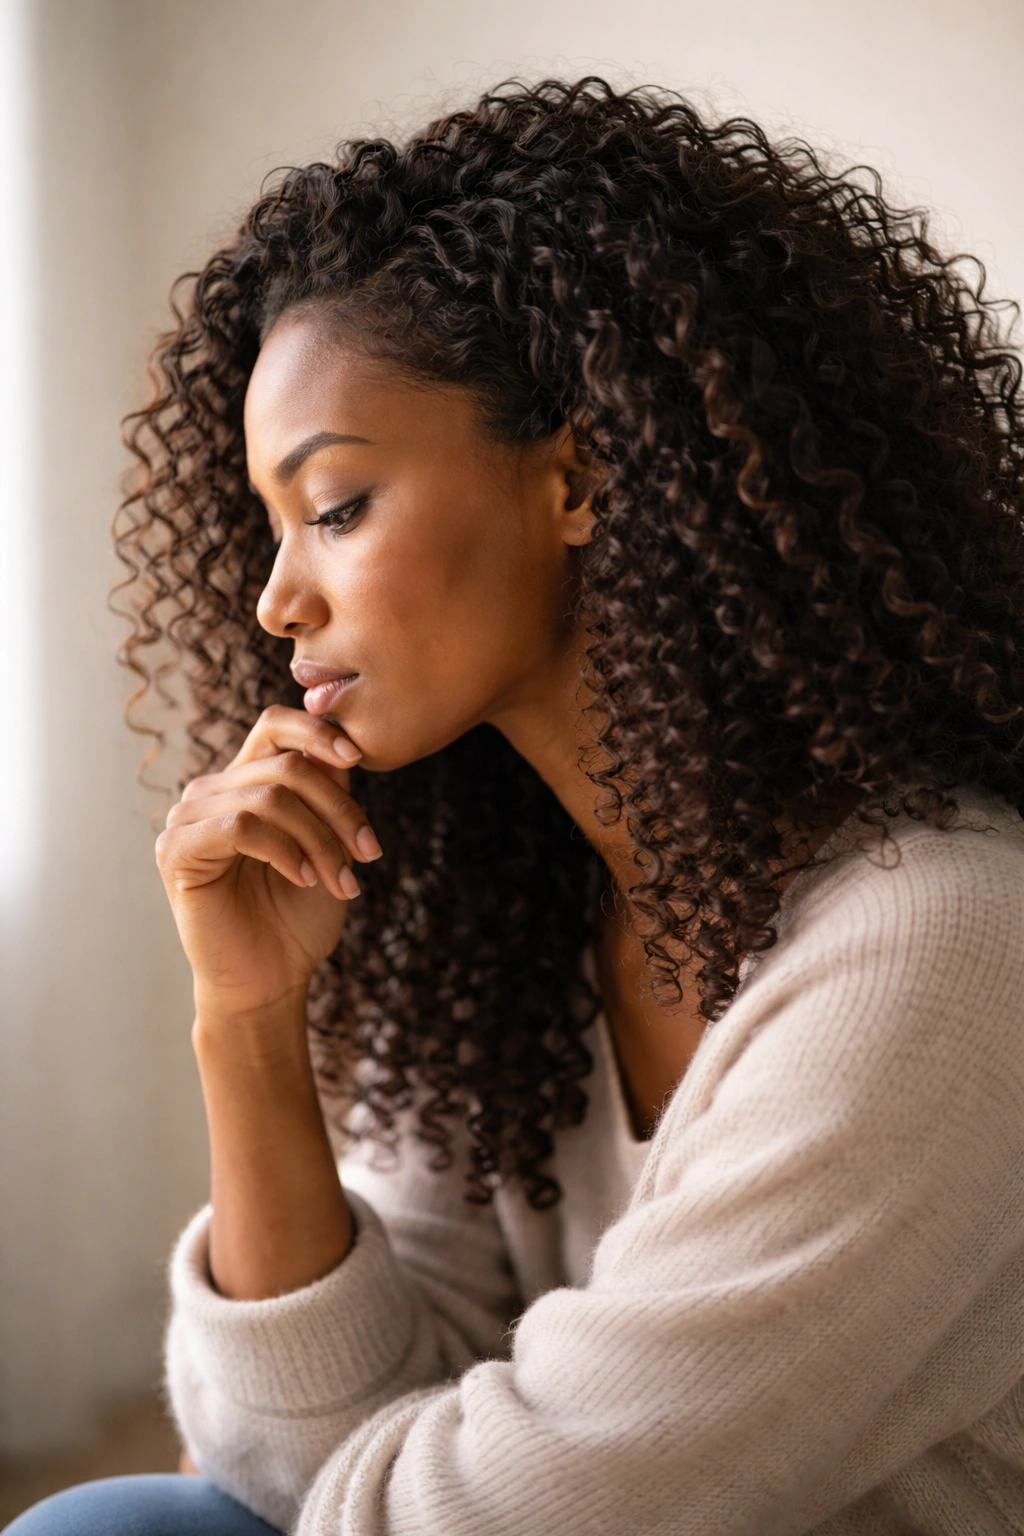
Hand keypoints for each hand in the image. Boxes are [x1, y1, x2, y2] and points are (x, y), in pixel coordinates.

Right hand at [156, 706, 381, 1016]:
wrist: (271, 980)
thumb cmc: (299, 915)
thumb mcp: (329, 843)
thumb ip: (330, 793)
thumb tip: (346, 746)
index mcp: (244, 781)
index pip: (275, 726)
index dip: (318, 732)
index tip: (358, 760)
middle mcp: (212, 791)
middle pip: (286, 766)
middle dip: (339, 810)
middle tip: (367, 854)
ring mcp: (188, 818)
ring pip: (269, 796)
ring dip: (319, 839)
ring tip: (339, 880)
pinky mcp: (177, 850)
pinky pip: (241, 825)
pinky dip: (284, 850)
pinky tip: (303, 879)